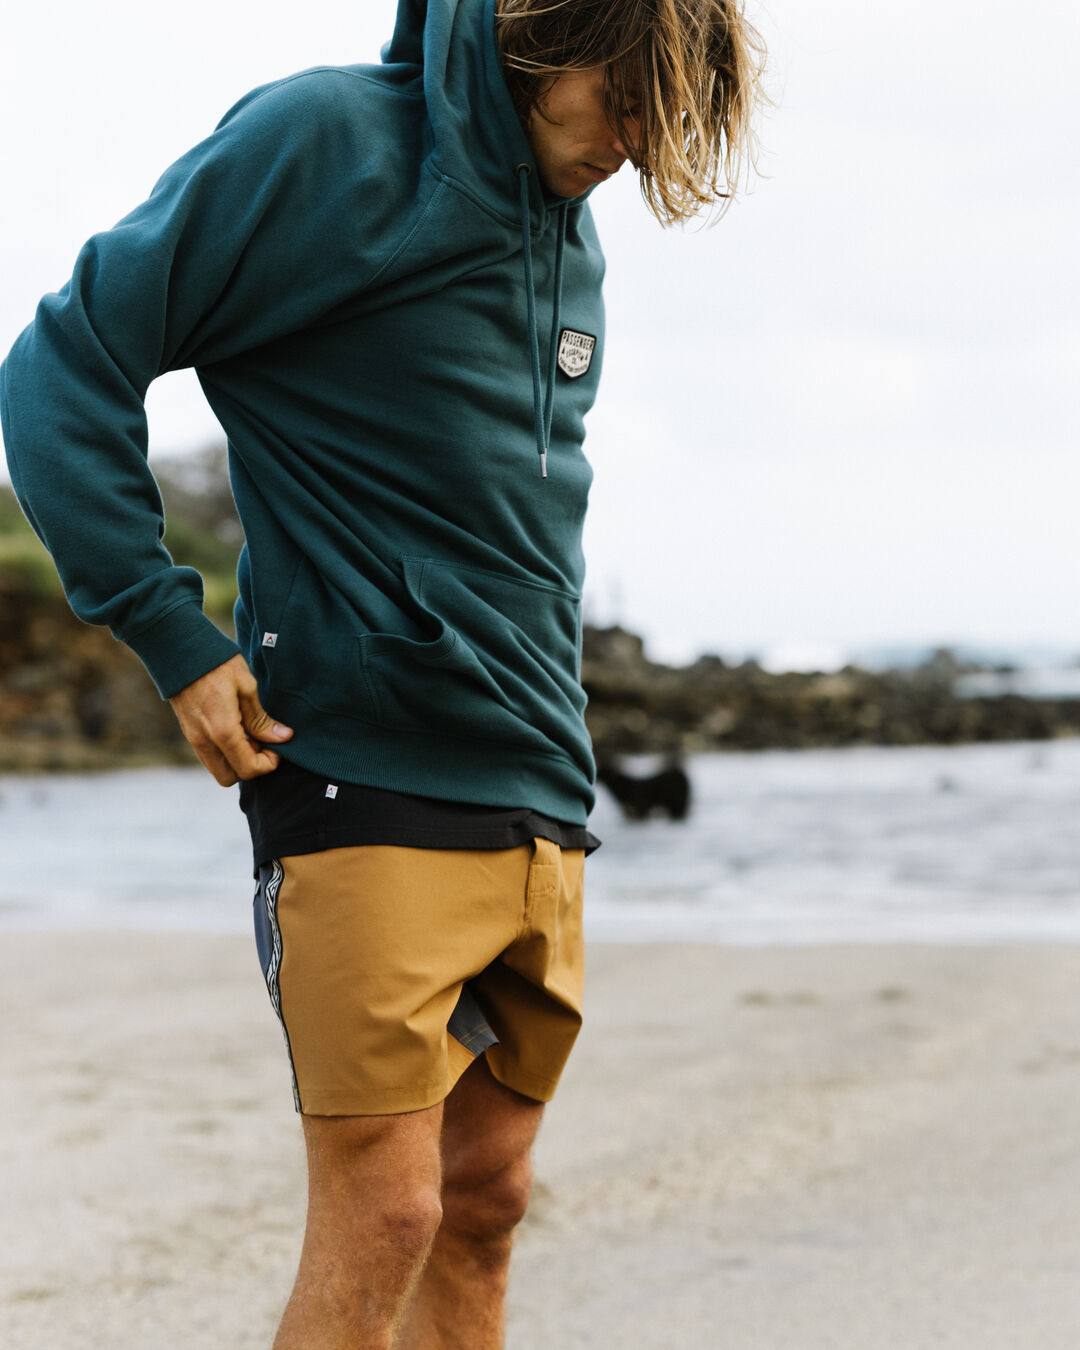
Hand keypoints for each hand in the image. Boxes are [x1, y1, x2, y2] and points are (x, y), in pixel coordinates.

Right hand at [168, 654, 292, 786]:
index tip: (277, 746)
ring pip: (217, 769)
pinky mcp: (189, 732)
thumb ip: (262, 719)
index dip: (268, 764)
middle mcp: (204, 741)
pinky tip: (235, 728)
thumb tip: (283, 738)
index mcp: (222, 731)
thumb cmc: (217, 663)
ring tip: (249, 732)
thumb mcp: (247, 686)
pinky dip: (225, 752)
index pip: (248, 769)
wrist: (179, 649)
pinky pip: (209, 755)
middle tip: (262, 742)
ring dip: (236, 760)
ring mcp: (193, 738)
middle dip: (250, 767)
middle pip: (230, 778)